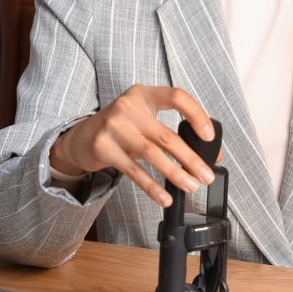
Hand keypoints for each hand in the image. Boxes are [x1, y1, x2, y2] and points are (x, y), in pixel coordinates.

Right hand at [49, 85, 216, 207]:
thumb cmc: (121, 127)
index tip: (208, 136)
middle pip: (166, 135)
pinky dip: (152, 187)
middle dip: (190, 159)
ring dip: (175, 173)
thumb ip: (172, 131)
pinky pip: (134, 171)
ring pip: (152, 154)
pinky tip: (164, 197)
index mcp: (143, 94)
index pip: (176, 97)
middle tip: (206, 175)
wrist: (82, 137)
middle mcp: (128, 107)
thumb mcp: (144, 120)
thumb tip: (210, 155)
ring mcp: (114, 127)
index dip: (196, 115)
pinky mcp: (104, 148)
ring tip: (191, 186)